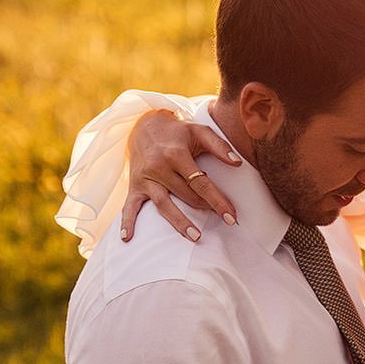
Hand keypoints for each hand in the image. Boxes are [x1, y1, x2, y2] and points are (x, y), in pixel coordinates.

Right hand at [122, 108, 243, 241]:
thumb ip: (219, 146)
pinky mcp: (134, 186)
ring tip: (195, 237)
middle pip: (185, 194)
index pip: (200, 182)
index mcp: (176, 154)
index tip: (231, 216)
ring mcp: (145, 178)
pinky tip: (128, 238)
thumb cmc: (177, 132)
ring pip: (162, 204)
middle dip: (205, 209)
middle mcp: (158, 167)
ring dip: (178, 222)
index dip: (217, 200)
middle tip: (224, 223)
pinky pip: (129, 206)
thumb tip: (237, 163)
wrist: (144, 125)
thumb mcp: (199, 131)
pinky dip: (127, 221)